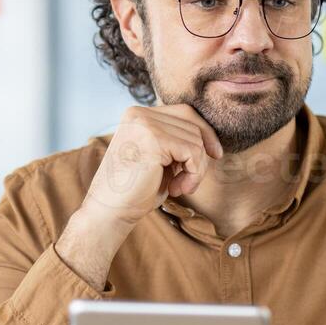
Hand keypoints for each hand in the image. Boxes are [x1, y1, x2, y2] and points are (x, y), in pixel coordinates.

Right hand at [83, 103, 222, 227]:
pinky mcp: (153, 140)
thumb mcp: (160, 158)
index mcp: (137, 114)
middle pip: (193, 124)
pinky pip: (193, 152)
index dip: (205, 133)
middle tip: (188, 181)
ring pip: (196, 140)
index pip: (185, 112)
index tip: (215, 155)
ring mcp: (144, 124)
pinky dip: (194, 174)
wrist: (110, 212)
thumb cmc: (137, 189)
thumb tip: (211, 136)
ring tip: (179, 187)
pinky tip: (177, 189)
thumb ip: (177, 140)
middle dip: (200, 155)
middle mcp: (139, 114)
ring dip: (196, 170)